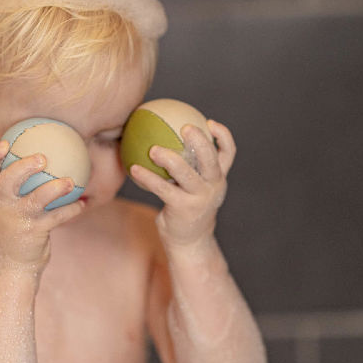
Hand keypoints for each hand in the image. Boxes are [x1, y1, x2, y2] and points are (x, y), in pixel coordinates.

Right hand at [0, 140, 84, 267]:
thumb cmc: (8, 229)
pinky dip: (72, 208)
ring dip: (56, 188)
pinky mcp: (34, 232)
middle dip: (24, 166)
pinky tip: (82, 203)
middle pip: (8, 180)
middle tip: (42, 158)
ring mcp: (17, 219)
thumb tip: (34, 159)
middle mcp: (1, 206)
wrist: (7, 266)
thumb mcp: (1, 208)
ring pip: (37, 199)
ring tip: (70, 182)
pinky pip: (58, 217)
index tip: (6, 143)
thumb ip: (10, 188)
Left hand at [130, 120, 235, 249]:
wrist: (189, 241)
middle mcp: (213, 186)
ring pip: (186, 173)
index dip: (223, 136)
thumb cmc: (188, 206)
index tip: (209, 122)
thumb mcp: (195, 187)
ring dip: (169, 159)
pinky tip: (134, 168)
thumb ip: (189, 167)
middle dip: (201, 141)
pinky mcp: (182, 209)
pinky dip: (147, 177)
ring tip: (153, 150)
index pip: (228, 153)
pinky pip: (162, 188)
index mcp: (218, 178)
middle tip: (185, 127)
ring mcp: (199, 198)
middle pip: (211, 160)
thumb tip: (166, 136)